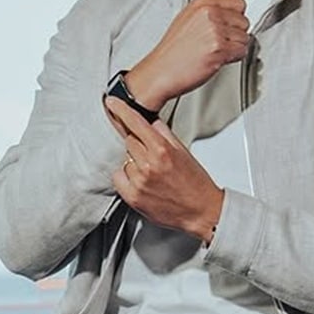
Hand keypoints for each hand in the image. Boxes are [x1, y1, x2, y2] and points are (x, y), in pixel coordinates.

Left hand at [106, 97, 223, 242]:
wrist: (201, 211)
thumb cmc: (195, 182)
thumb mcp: (183, 151)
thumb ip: (164, 134)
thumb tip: (150, 121)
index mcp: (162, 150)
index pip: (135, 123)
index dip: (121, 110)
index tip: (111, 102)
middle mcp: (148, 165)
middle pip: (129, 140)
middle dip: (138, 144)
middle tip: (152, 155)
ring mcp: (139, 182)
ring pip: (124, 159)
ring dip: (133, 162)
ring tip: (151, 173)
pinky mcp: (133, 197)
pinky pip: (118, 177)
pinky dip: (126, 177)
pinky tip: (141, 181)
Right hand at [124, 0, 248, 106]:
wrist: (161, 71)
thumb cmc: (173, 49)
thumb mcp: (191, 16)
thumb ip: (215, 3)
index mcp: (203, 2)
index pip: (238, 3)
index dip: (235, 18)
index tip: (225, 26)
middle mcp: (209, 13)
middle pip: (244, 21)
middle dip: (235, 34)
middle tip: (217, 42)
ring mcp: (214, 30)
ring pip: (244, 37)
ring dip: (234, 47)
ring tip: (215, 51)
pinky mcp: (219, 48)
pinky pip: (242, 51)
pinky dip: (233, 58)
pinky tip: (217, 58)